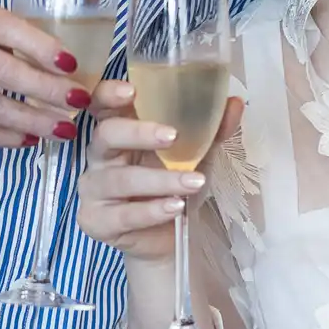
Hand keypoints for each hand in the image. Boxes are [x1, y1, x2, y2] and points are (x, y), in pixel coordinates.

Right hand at [0, 0, 90, 145]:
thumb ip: (5, 32)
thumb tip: (62, 62)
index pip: (7, 29)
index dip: (41, 47)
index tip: (72, 63)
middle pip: (2, 72)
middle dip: (46, 90)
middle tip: (79, 102)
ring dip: (31, 121)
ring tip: (62, 128)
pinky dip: (4, 137)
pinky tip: (29, 138)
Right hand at [77, 80, 242, 261]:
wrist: (170, 236)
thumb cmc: (175, 185)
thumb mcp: (196, 154)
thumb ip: (211, 129)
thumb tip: (234, 104)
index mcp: (119, 131)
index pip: (102, 104)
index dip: (108, 94)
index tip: (131, 91)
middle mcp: (102, 157)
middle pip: (105, 135)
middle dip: (137, 133)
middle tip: (172, 136)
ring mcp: (94, 190)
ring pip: (119, 179)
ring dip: (159, 180)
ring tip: (194, 182)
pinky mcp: (97, 221)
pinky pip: (122, 215)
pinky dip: (152, 210)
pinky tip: (176, 207)